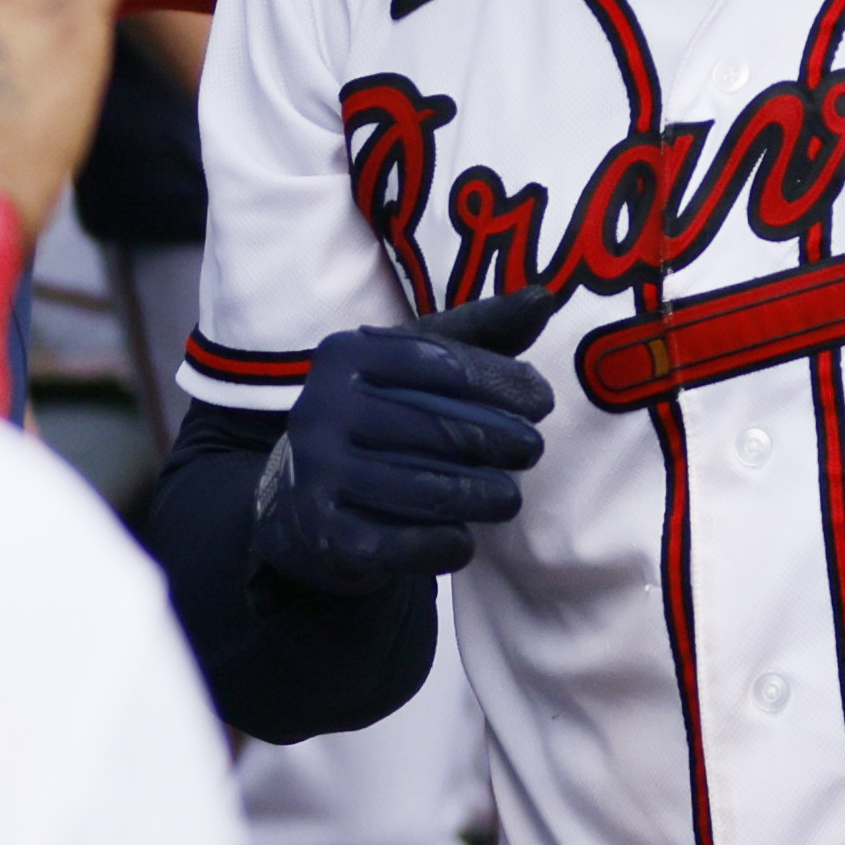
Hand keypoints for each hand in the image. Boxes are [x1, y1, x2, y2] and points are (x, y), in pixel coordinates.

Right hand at [253, 288, 564, 592]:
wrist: (301, 499)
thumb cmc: (380, 415)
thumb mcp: (417, 366)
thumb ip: (480, 332)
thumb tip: (543, 299)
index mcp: (345, 355)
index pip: (440, 361)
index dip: (501, 380)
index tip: (542, 401)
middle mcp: (321, 408)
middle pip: (437, 426)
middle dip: (500, 440)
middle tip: (533, 451)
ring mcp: (319, 474)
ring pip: (425, 489)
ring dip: (482, 496)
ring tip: (508, 498)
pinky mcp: (326, 536)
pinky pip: (403, 544)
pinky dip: (444, 544)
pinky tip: (463, 539)